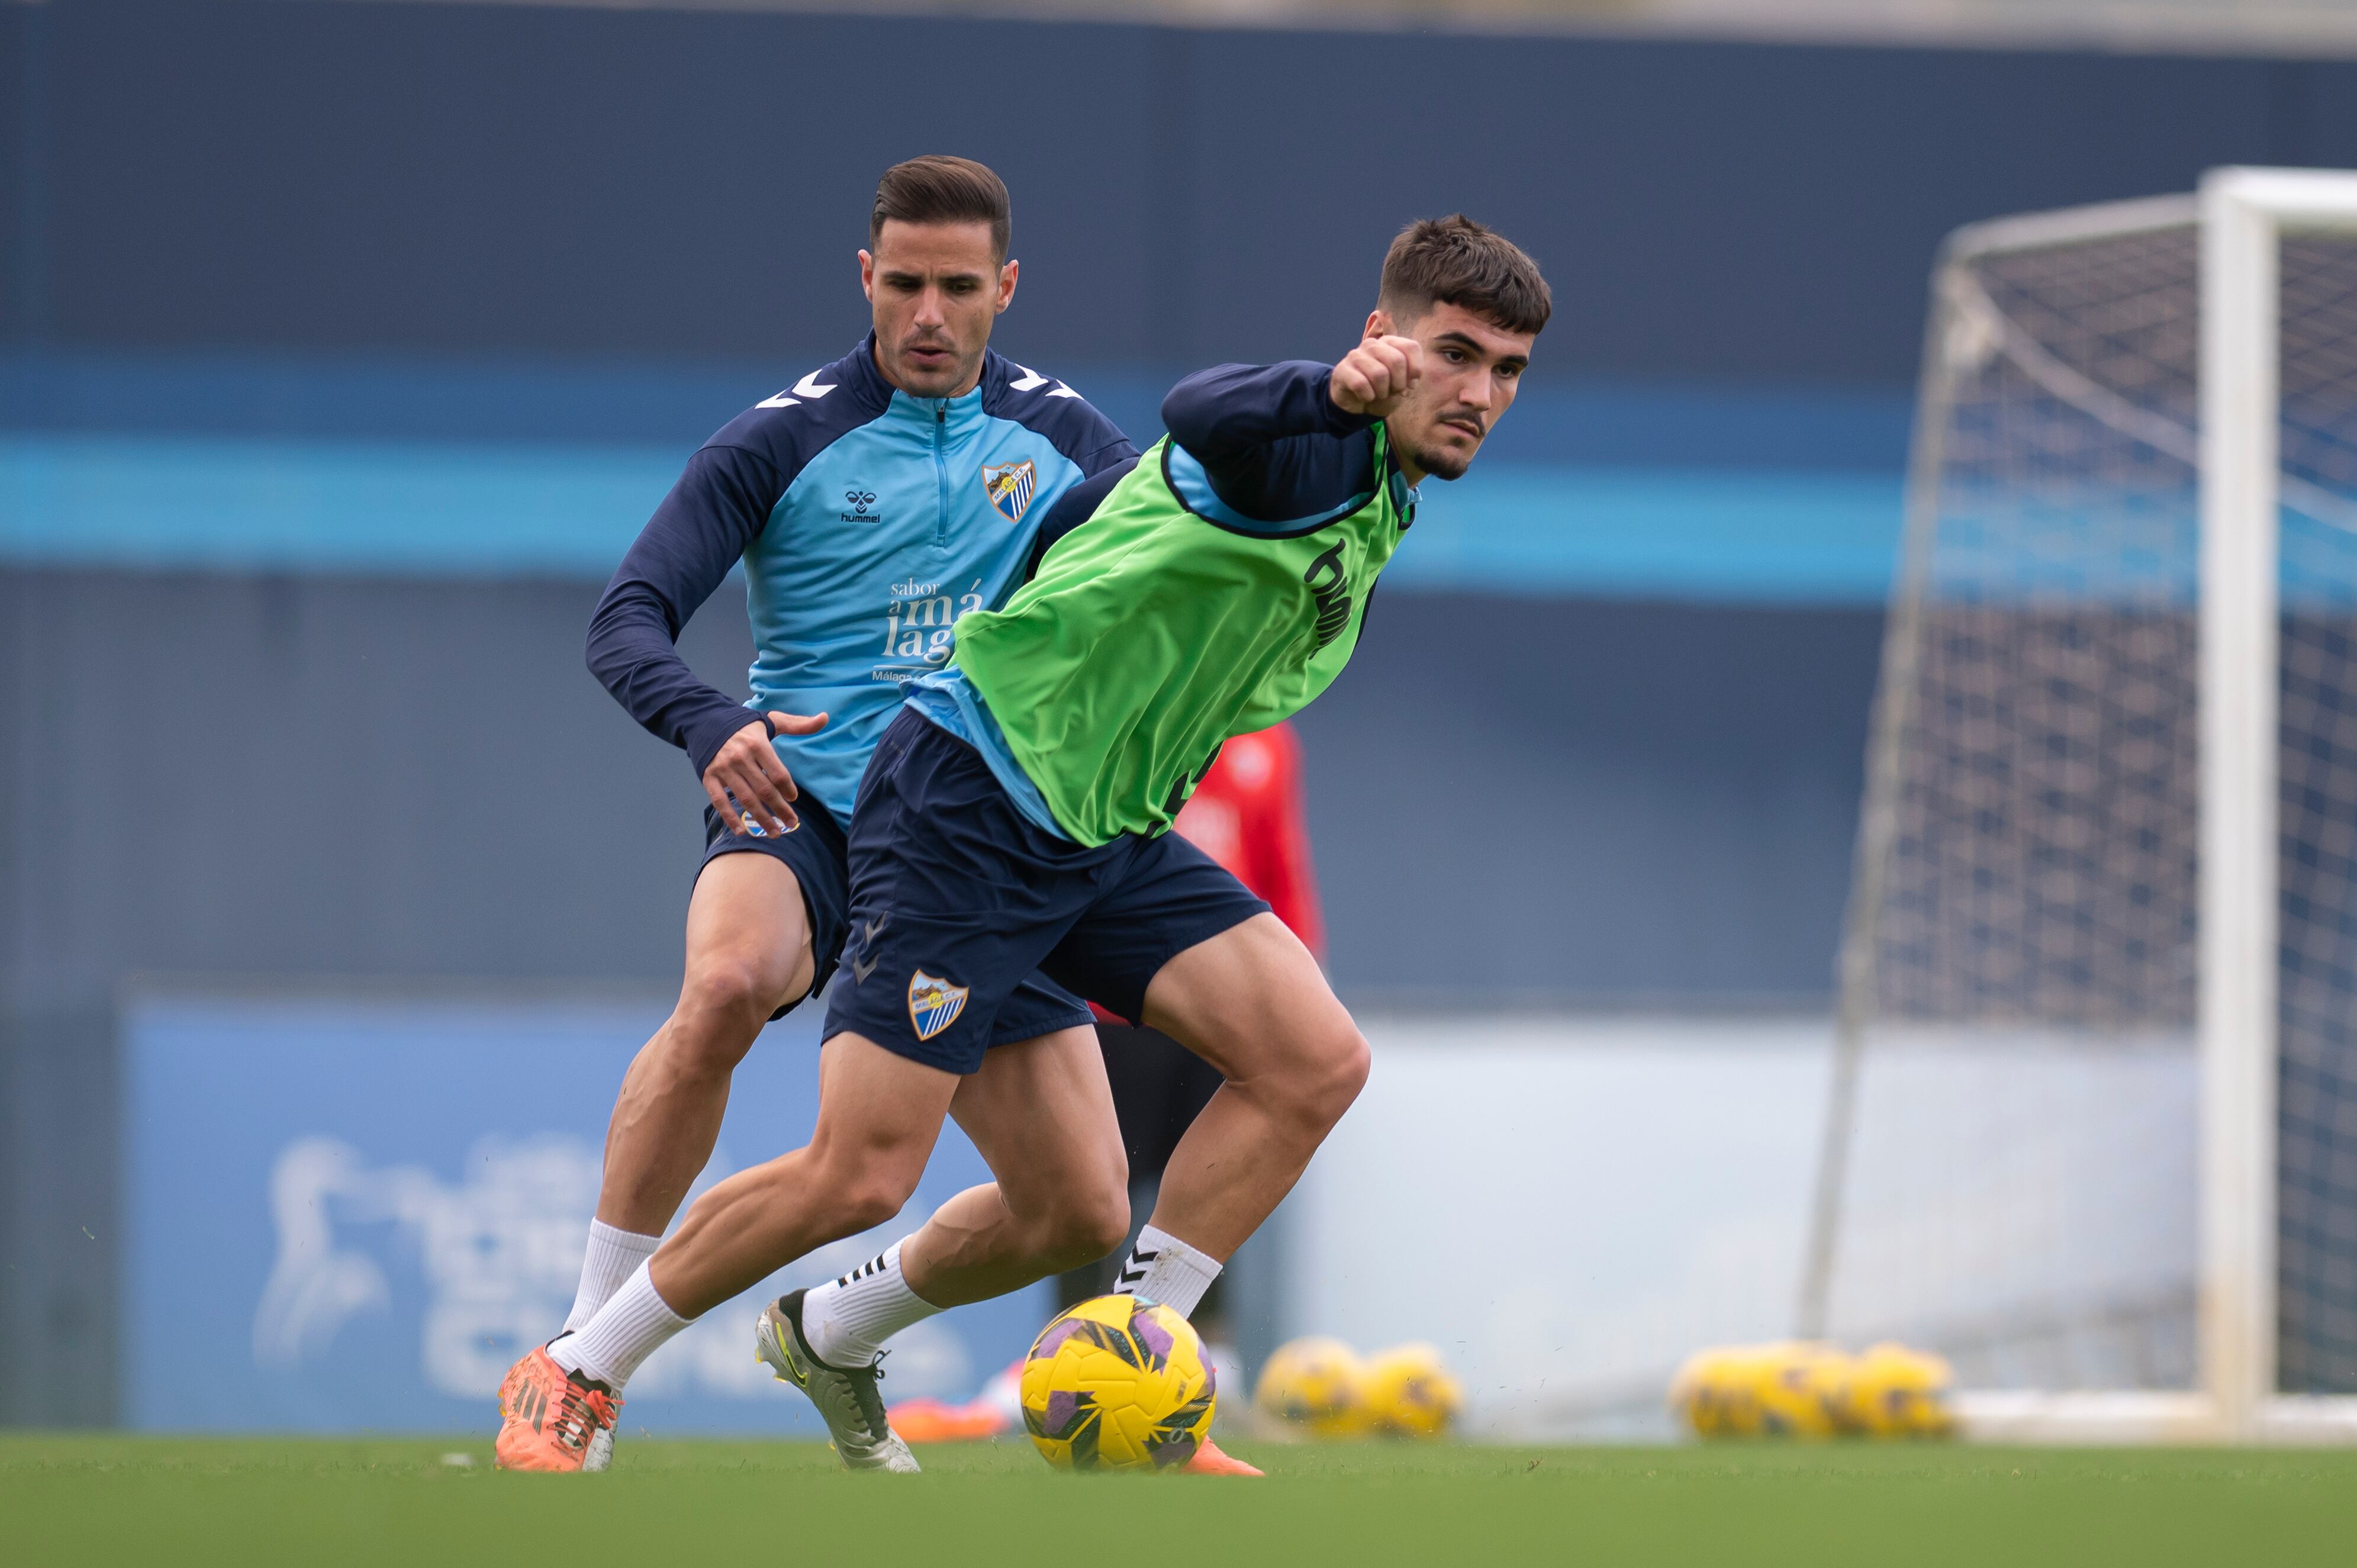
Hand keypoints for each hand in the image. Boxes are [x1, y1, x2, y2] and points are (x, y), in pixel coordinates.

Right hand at [703, 710, 826, 835]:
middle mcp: (739, 758)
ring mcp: (723, 769)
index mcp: (757, 744)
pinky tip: (742, 831)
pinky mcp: (708, 777)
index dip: (788, 789)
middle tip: (792, 824)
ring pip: (745, 799)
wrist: (706, 721)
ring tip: (774, 832)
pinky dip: (730, 818)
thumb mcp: (771, 721)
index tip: (794, 798)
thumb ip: (798, 724)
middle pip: (764, 790)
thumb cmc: (744, 725)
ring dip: (761, 819)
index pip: (777, 773)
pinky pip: (719, 802)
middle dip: (780, 809)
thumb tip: (825, 718)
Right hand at [1329, 333, 1422, 416]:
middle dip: (1399, 384)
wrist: (1354, 401)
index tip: (1411, 384)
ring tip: (1378, 395)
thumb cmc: (1381, 389)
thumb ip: (1410, 377)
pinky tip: (1365, 398)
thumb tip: (1411, 382)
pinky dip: (1367, 397)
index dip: (1416, 369)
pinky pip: (1361, 385)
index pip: (1411, 347)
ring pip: (1379, 374)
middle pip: (1397, 361)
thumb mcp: (1401, 384)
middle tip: (1392, 392)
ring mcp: (1356, 355)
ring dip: (1382, 393)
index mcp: (1389, 343)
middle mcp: (1372, 345)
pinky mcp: (1342, 370)